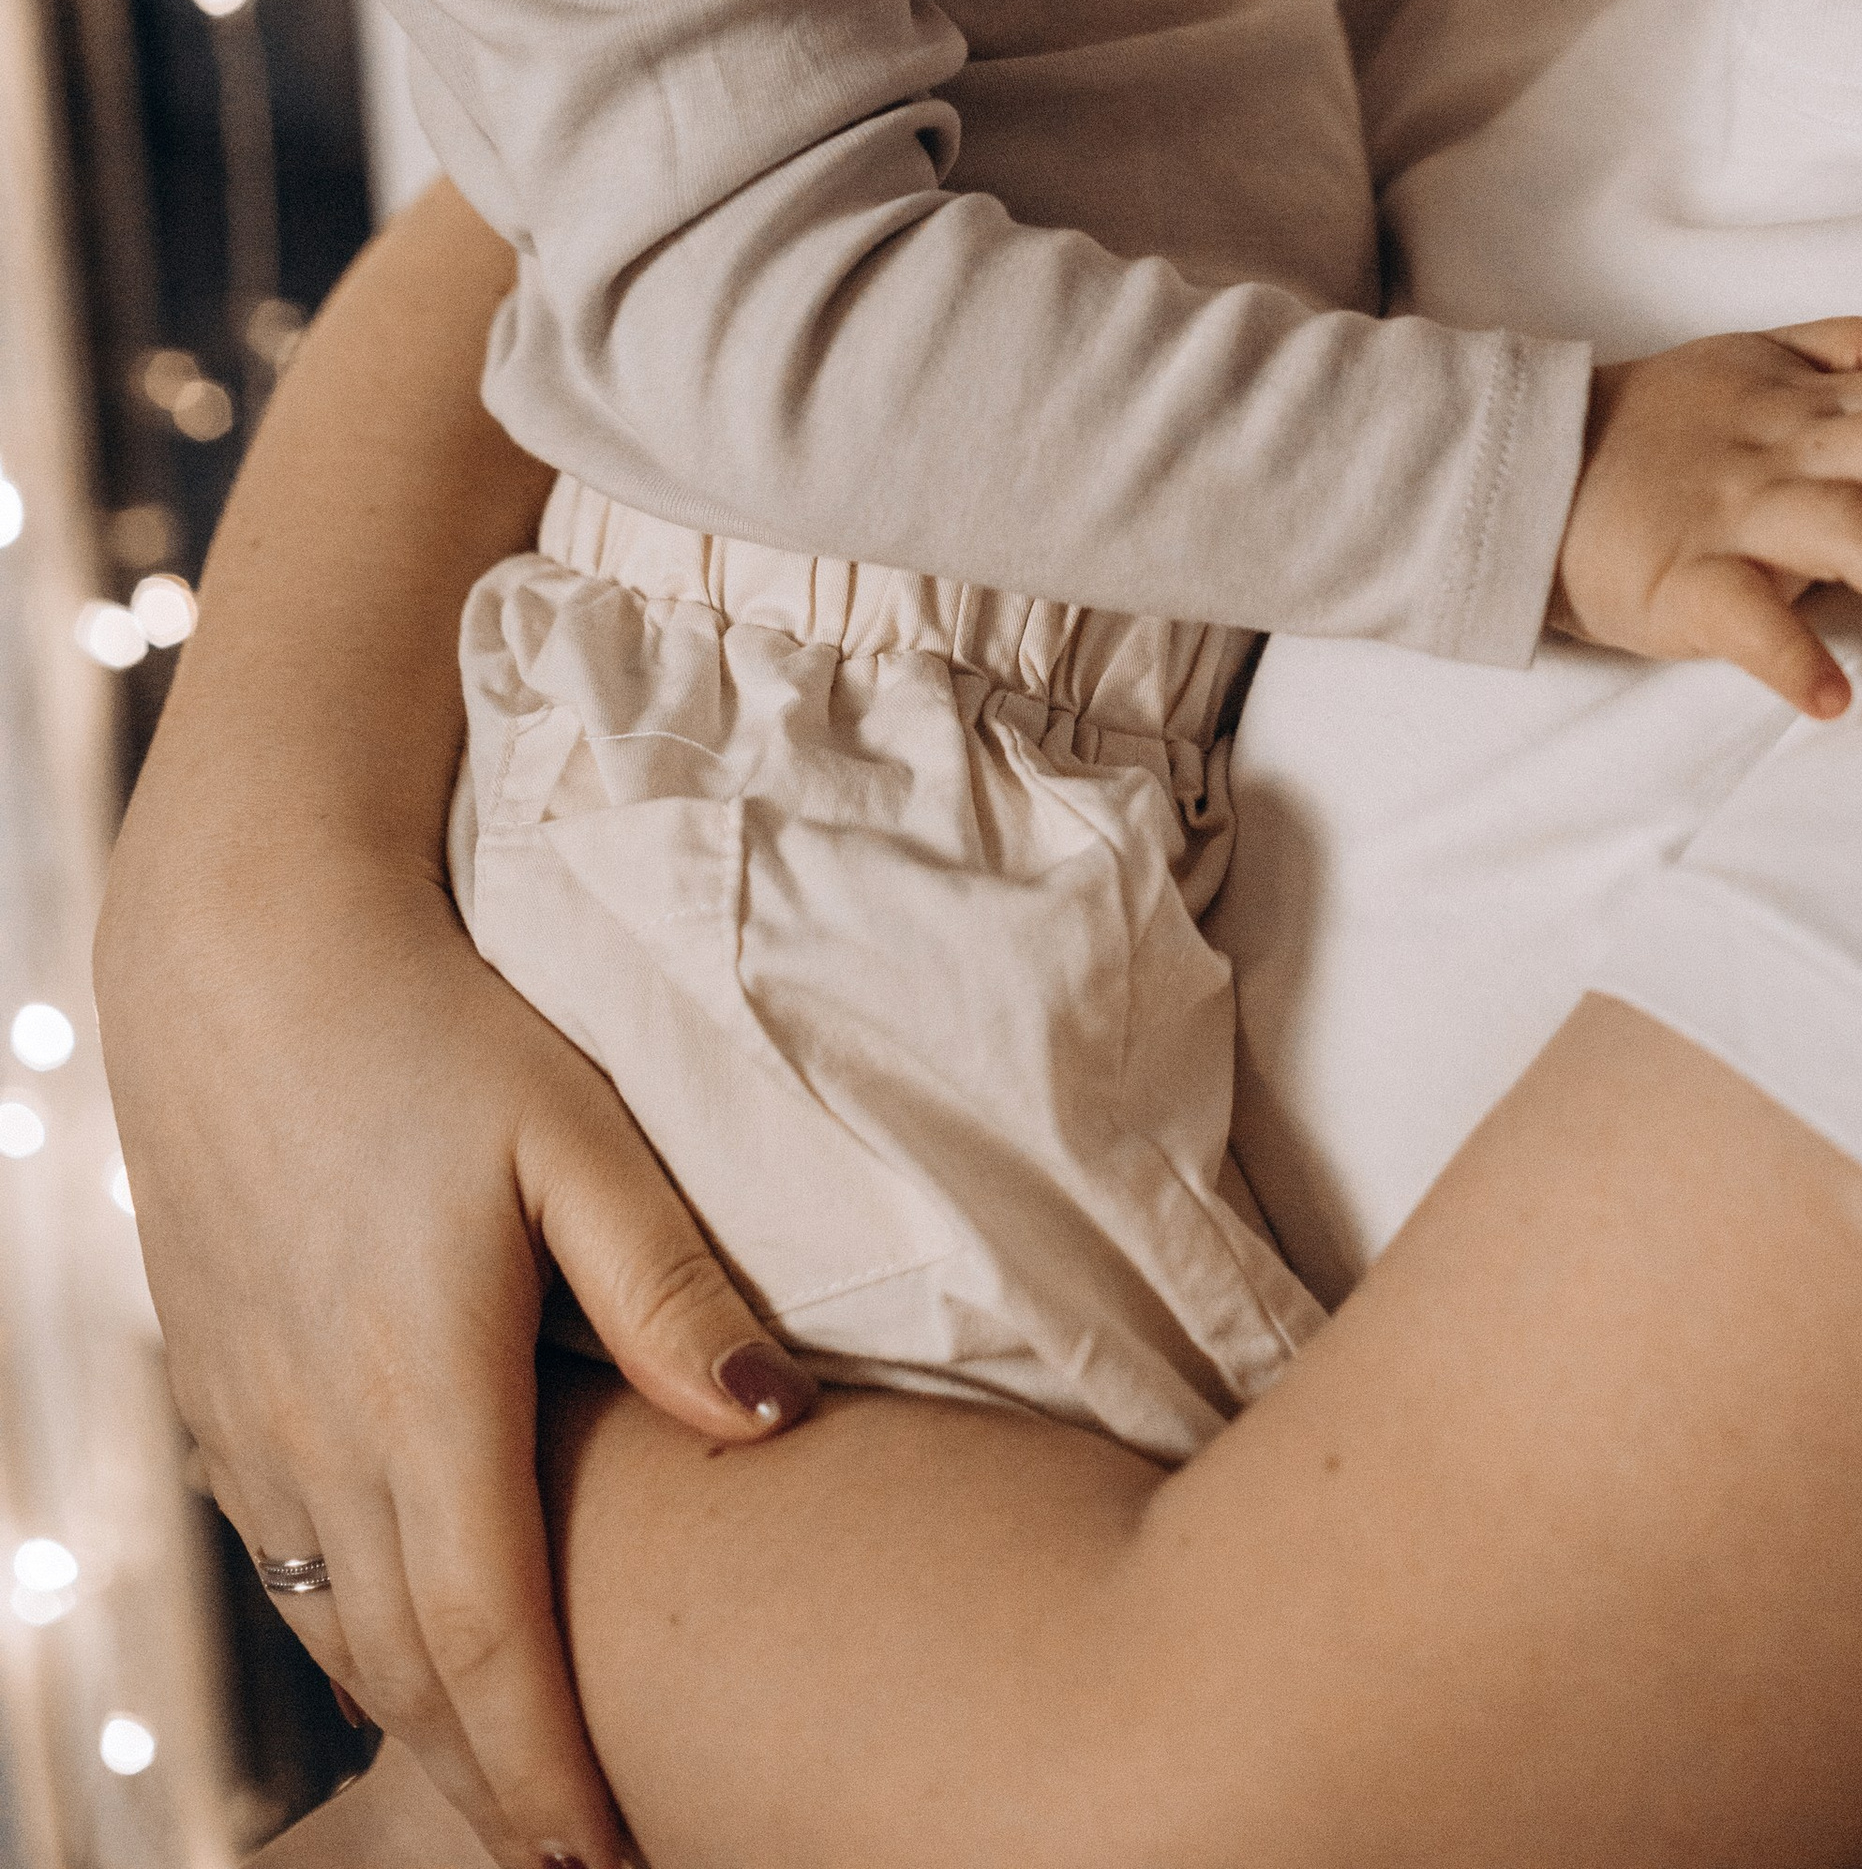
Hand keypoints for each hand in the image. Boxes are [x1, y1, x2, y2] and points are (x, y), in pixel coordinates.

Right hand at [95, 849, 815, 1868]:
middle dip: (493, 1787)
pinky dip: (347, 1639)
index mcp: (422, 1386)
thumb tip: (776, 1423)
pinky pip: (281, 1561)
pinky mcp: (215, 1387)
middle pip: (408, 1674)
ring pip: (335, 1631)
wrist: (241, 953)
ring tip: (512, 1788)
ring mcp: (250, 1420)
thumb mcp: (575, 1133)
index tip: (613, 1858)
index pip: (491, 1640)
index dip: (548, 1772)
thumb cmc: (433, 1025)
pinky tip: (400, 1655)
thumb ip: (669, 1285)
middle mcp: (319, 1432)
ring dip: (419, 1725)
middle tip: (583, 1863)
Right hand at [1552, 316, 1861, 713]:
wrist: (1522, 467)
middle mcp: (1781, 445)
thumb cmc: (1658, 425)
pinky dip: (1789, 654)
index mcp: (1808, 398)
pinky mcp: (1676, 577)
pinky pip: (1740, 615)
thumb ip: (1853, 348)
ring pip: (1840, 529)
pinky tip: (1836, 699)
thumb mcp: (1752, 357)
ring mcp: (1730, 510)